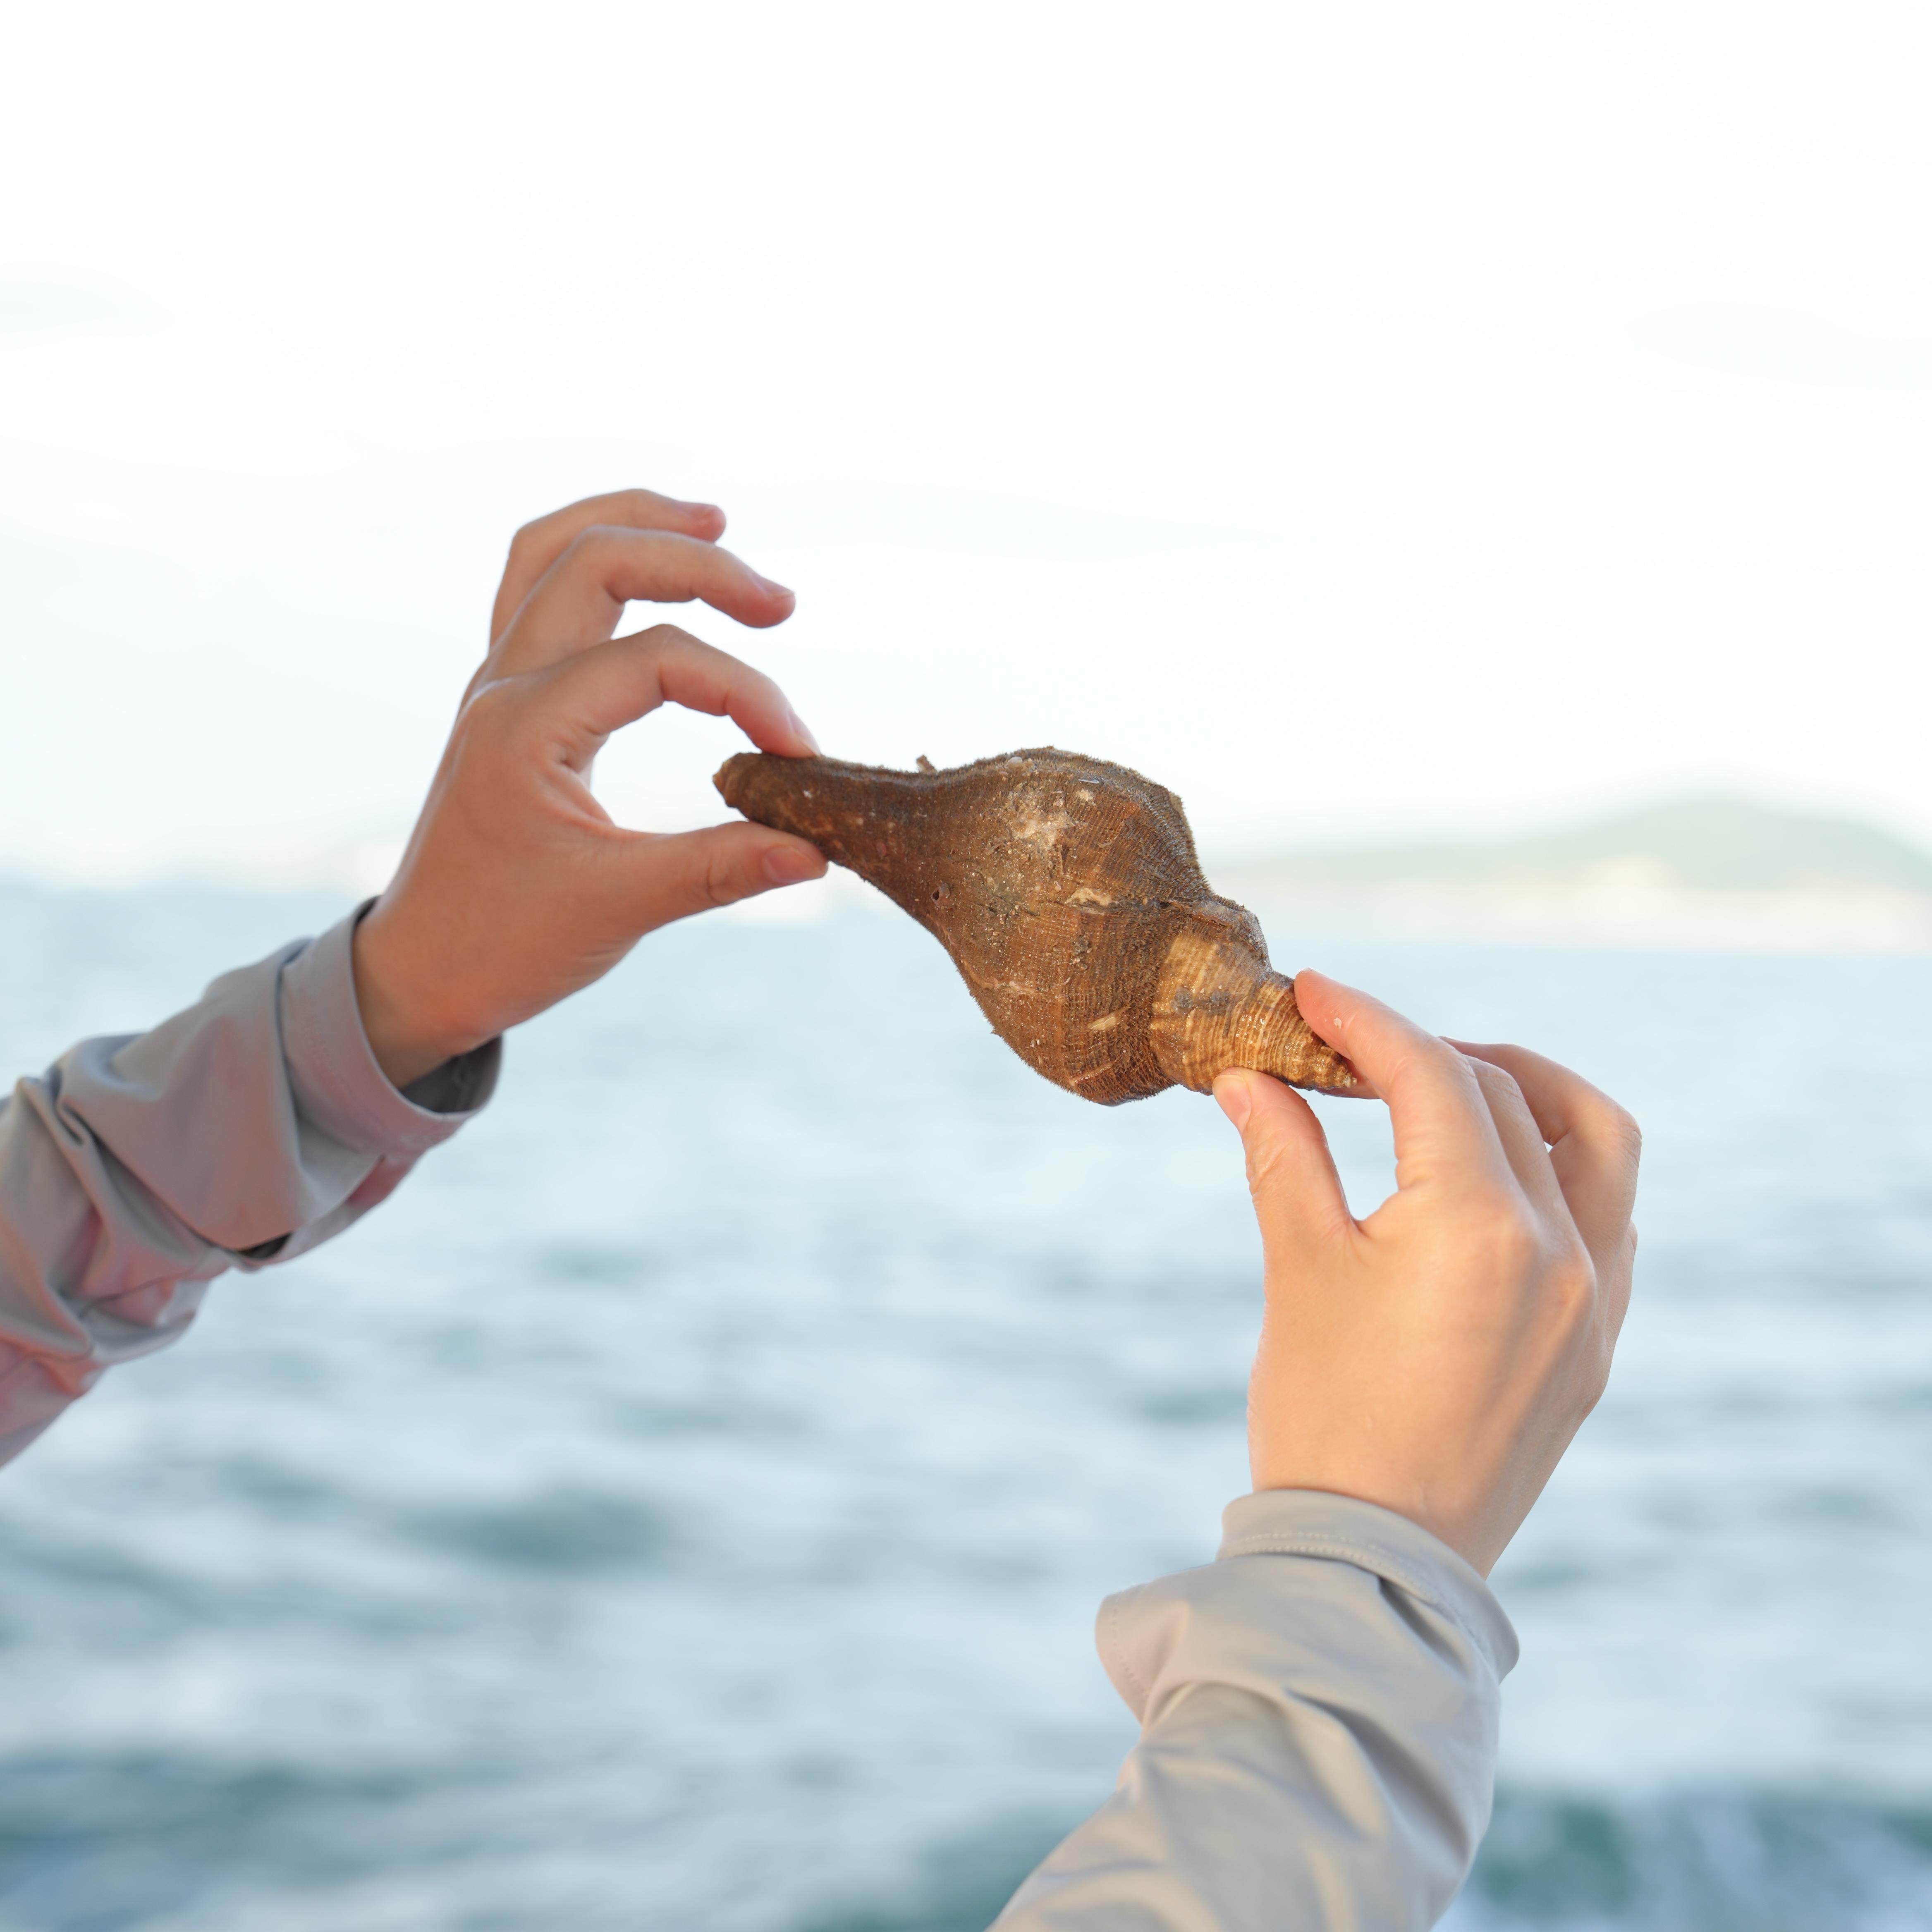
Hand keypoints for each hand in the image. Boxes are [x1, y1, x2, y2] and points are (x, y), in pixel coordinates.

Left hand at [352, 489, 827, 1088]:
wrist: (418, 971)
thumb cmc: (502, 943)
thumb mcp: (619, 909)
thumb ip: (721, 870)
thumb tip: (816, 851)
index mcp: (526, 725)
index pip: (660, 660)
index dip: (746, 694)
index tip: (800, 754)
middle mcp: (505, 685)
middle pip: (597, 560)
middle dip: (697, 563)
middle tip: (780, 605)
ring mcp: (499, 685)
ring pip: (554, 552)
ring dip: (634, 526)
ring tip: (714, 524)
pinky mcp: (508, 701)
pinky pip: (542, 592)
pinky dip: (600, 564)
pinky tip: (655, 576)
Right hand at [1213, 971, 1639, 1575]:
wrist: (1375, 1562)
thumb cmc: (1323, 1418)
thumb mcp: (1299, 1271)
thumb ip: (1282, 1157)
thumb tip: (1249, 1076)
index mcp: (1478, 1226)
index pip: (1430, 1076)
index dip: (1365, 1020)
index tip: (1312, 992)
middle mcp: (1561, 1250)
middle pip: (1504, 1093)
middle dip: (1423, 1051)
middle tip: (1349, 1047)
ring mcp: (1595, 1299)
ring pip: (1596, 1140)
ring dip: (1527, 1089)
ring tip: (1450, 1085)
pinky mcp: (1600, 1341)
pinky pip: (1612, 1215)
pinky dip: (1562, 1165)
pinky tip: (1498, 1173)